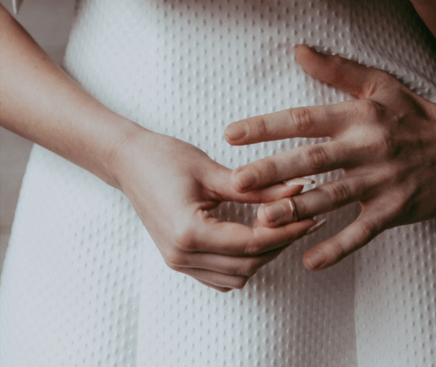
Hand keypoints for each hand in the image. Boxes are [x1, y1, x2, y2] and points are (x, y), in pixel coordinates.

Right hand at [111, 128, 321, 291]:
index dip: (286, 232)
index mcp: (188, 232)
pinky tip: (253, 238)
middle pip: (248, 264)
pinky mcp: (178, 260)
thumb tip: (298, 190)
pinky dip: (241, 263)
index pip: (252, 243)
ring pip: (237, 276)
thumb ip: (256, 187)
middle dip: (280, 244)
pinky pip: (220, 276)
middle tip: (302, 218)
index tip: (309, 215)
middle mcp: (182, 254)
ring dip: (261, 256)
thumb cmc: (163, 158)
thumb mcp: (212, 170)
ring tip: (279, 227)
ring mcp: (178, 261)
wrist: (126, 161)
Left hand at [225, 46, 435, 270]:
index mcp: (356, 117)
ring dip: (298, 209)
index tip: (230, 134)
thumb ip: (336, 69)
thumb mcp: (378, 84)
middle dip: (273, 171)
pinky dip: (337, 247)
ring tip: (264, 219)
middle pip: (312, 160)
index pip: (303, 119)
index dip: (266, 126)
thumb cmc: (411, 114)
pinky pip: (362, 232)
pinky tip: (309, 260)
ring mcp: (380, 182)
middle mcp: (366, 148)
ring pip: (333, 198)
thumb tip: (297, 49)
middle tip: (237, 180)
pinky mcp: (394, 210)